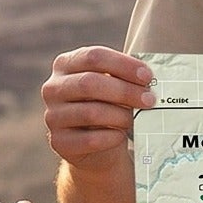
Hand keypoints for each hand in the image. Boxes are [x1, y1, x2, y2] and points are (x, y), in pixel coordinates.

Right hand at [43, 46, 153, 168]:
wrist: (96, 146)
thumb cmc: (108, 106)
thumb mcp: (112, 86)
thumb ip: (123, 78)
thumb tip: (147, 81)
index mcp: (66, 64)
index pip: (94, 56)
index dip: (123, 65)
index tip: (147, 77)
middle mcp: (53, 88)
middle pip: (90, 83)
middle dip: (125, 91)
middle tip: (149, 100)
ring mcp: (53, 116)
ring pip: (91, 112)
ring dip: (120, 116)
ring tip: (134, 119)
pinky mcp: (59, 142)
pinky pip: (90, 139)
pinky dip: (111, 137)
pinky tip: (121, 136)